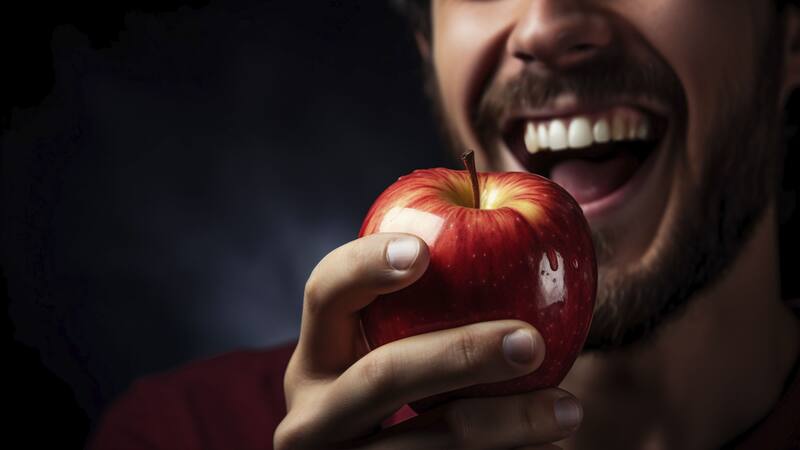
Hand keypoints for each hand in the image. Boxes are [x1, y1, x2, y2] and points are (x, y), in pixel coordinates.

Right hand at [273, 233, 582, 448]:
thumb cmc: (409, 395)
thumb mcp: (392, 352)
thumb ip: (428, 301)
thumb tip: (500, 197)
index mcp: (315, 358)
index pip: (324, 293)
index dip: (366, 265)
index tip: (425, 250)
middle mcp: (312, 415)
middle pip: (382, 376)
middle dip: (461, 354)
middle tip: (531, 340)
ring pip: (428, 444)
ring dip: (506, 422)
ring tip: (567, 409)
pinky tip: (545, 445)